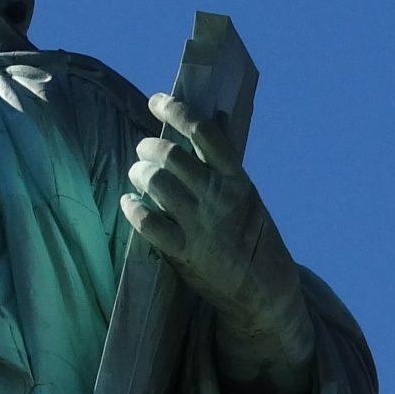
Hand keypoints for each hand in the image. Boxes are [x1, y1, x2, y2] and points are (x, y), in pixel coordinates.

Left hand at [125, 93, 316, 393]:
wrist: (265, 293)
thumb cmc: (255, 240)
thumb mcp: (249, 198)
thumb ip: (226, 166)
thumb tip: (211, 122)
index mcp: (238, 180)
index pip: (203, 133)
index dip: (176, 110)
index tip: (157, 101)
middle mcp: (218, 198)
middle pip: (171, 156)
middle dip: (148, 147)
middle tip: (143, 151)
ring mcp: (200, 225)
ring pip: (155, 183)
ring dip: (139, 174)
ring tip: (138, 175)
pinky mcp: (184, 253)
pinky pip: (147, 222)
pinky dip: (132, 208)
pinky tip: (129, 203)